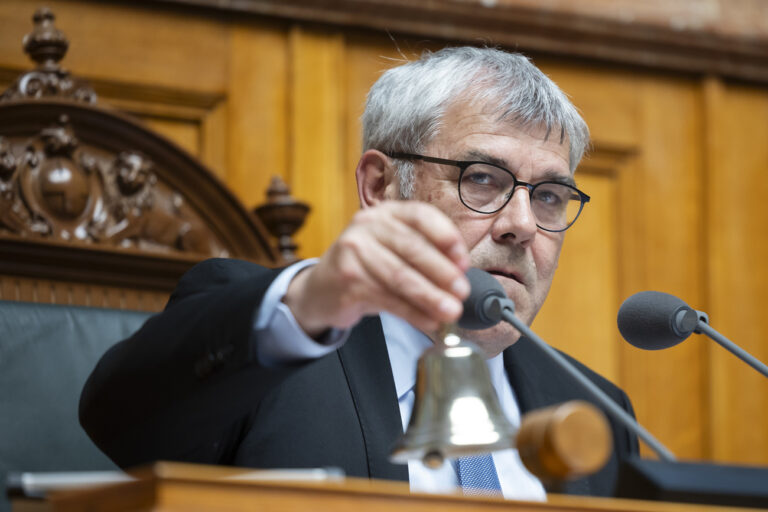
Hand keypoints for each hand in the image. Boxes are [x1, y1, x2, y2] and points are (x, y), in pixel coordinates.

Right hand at [283, 201, 470, 336]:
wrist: (322, 289)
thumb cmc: (368, 268)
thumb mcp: (393, 251)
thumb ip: (424, 255)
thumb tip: (459, 275)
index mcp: (387, 213)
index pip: (421, 216)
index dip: (446, 238)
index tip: (463, 261)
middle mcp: (368, 225)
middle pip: (413, 248)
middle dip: (442, 273)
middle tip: (462, 292)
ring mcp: (353, 250)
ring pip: (401, 276)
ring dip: (430, 297)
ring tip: (451, 312)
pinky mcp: (347, 279)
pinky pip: (388, 298)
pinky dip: (413, 313)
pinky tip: (429, 322)